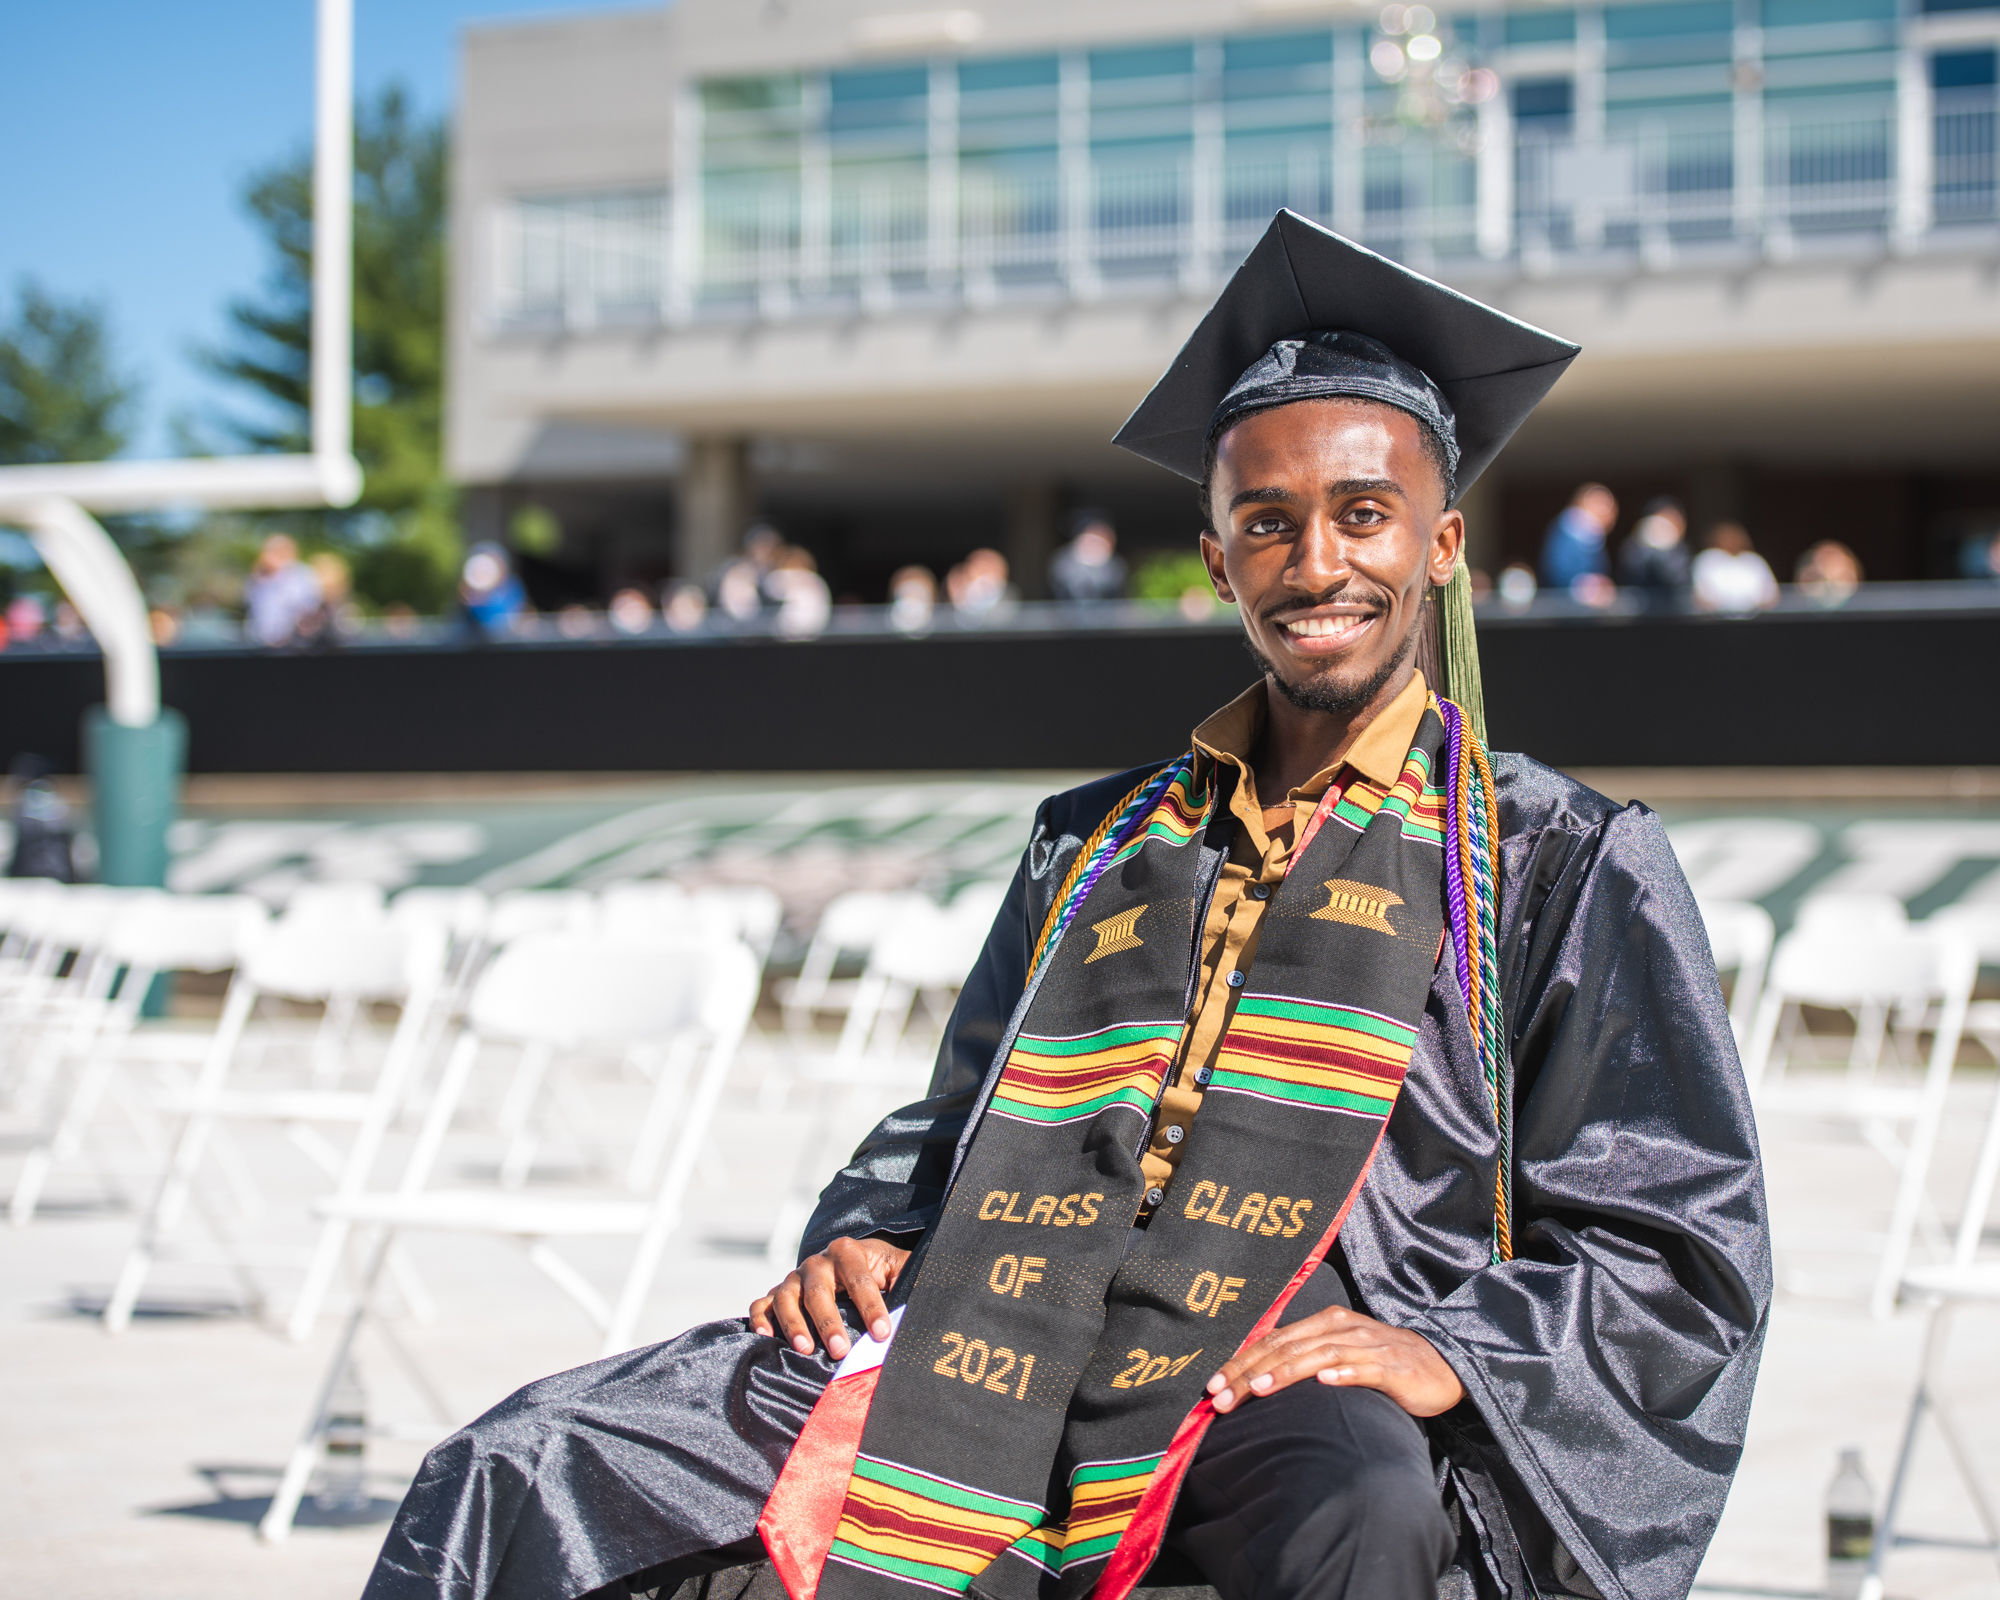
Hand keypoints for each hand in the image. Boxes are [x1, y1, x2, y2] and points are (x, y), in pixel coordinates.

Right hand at [750, 1236, 910, 1360]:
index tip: (882, 1334)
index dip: (871, 1306)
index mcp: (848, 1252)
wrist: (846, 1263)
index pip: (859, 1278)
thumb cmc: (878, 1273)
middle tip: (841, 1351)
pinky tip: (767, 1337)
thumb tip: (937, 1295)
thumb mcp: (897, 1269)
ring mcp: (793, 1279)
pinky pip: (761, 1304)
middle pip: (818, 1290)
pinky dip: (761, 1318)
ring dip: (794, 1324)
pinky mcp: (776, 1295)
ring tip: (806, 1350)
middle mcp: (816, 1263)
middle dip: (829, 1321)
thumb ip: (911, 1277)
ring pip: (786, 1297)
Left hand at [1206, 1304, 1463, 1417]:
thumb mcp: (1340, 1354)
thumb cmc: (1383, 1363)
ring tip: (1260, 1388)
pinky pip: (1364, 1369)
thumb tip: (1256, 1377)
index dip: (1240, 1362)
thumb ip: (1303, 1360)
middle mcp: (1342, 1329)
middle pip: (1287, 1348)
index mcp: (1325, 1323)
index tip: (1211, 1387)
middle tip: (1221, 1397)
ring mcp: (1368, 1347)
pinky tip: (1325, 1382)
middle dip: (1250, 1372)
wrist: (1442, 1366)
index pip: (1273, 1341)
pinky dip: (1344, 1373)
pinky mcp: (1392, 1368)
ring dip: (1287, 1372)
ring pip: (1319, 1355)